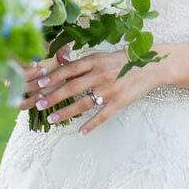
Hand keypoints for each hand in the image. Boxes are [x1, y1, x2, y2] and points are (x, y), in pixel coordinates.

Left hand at [20, 46, 158, 134]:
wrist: (150, 66)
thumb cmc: (122, 61)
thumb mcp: (101, 56)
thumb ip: (82, 62)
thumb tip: (60, 62)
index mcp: (94, 61)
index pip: (69, 69)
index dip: (53, 76)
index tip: (39, 84)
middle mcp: (100, 75)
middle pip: (73, 87)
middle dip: (54, 96)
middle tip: (39, 104)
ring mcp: (110, 89)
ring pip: (84, 103)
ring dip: (67, 112)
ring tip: (52, 119)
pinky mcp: (119, 102)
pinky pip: (103, 115)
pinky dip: (91, 124)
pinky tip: (81, 132)